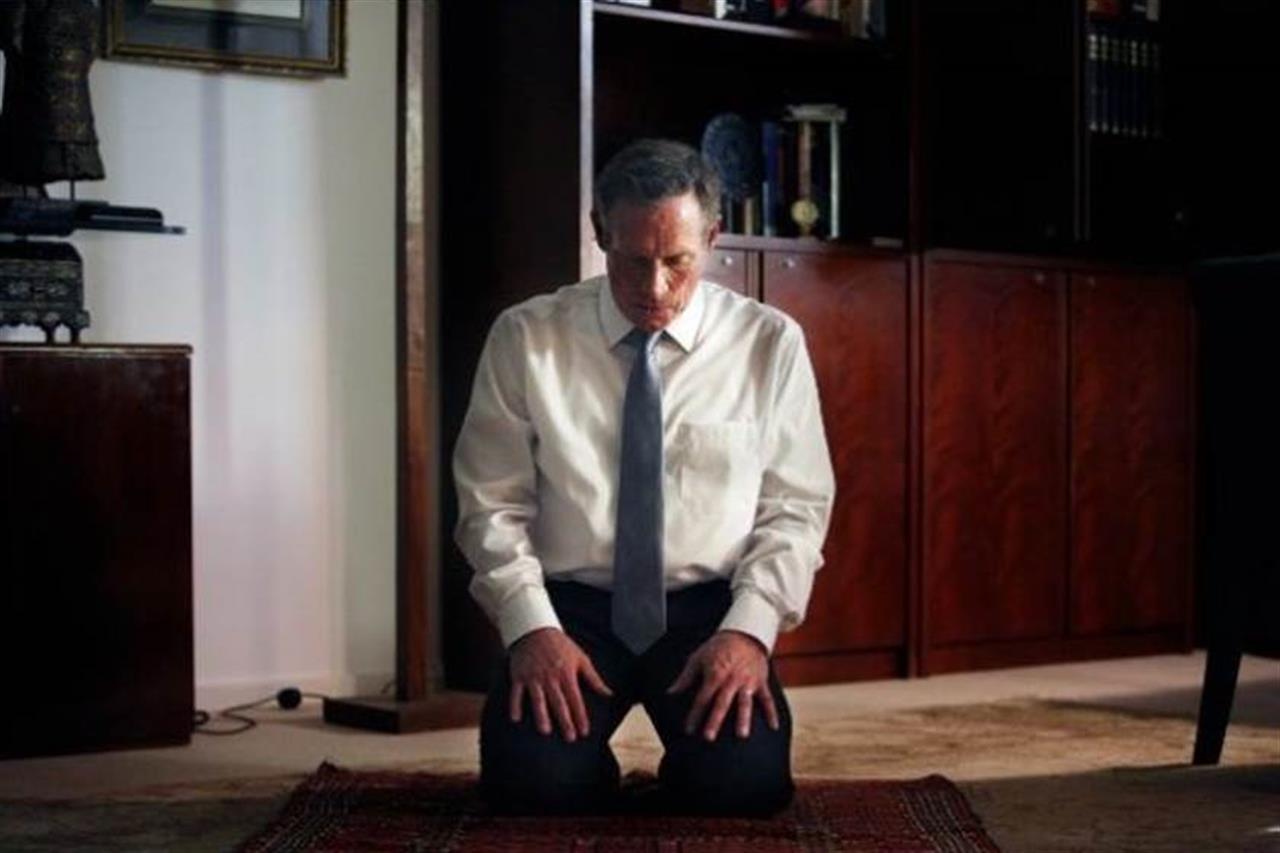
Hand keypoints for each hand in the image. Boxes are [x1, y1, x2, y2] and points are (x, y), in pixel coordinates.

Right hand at [508, 627, 612, 741]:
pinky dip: (515, 705)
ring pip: (538, 699)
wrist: (535, 629)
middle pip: (559, 702)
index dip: (580, 716)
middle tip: (569, 738)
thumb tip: (609, 694)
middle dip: (565, 721)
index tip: (584, 731)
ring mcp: (534, 677)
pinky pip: (516, 692)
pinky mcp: (519, 675)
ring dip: (541, 715)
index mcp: (567, 673)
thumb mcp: (580, 658)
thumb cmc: (561, 645)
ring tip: (545, 731)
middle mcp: (550, 677)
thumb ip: (594, 678)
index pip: (575, 699)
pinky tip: (515, 718)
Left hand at [667, 630, 779, 740]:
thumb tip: (671, 692)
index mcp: (715, 674)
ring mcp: (748, 681)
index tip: (689, 729)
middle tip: (709, 737)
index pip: (702, 698)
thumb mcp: (698, 658)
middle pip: (722, 702)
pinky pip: (767, 698)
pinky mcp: (760, 682)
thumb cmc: (718, 647)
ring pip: (745, 702)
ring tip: (742, 735)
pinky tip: (773, 726)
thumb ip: (685, 678)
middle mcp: (732, 679)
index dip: (695, 714)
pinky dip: (771, 712)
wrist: (743, 634)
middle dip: (715, 720)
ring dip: (743, 718)